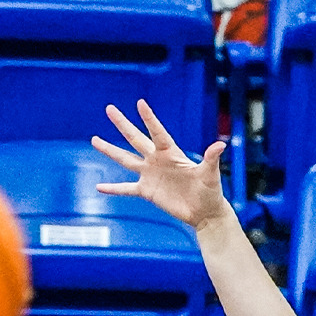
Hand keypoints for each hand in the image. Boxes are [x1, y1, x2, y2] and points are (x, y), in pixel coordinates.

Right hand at [92, 101, 229, 231]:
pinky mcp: (147, 191)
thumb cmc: (210, 191)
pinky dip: (113, 188)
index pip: (157, 132)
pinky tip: (99, 187)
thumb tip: (221, 144)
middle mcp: (157, 160)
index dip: (149, 119)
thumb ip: (211, 159)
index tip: (140, 103)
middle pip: (135, 139)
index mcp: (171, 153)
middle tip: (109, 108)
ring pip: (125, 159)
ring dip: (110, 150)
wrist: (205, 212)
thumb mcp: (211, 174)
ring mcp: (150, 175)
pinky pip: (126, 188)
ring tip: (94, 139)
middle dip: (122, 124)